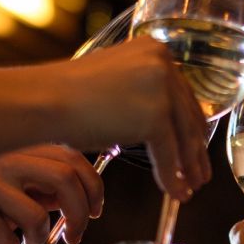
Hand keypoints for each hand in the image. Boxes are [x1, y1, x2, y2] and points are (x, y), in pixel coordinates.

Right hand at [0, 144, 103, 243]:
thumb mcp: (11, 194)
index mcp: (17, 151)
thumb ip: (43, 190)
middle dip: (80, 212)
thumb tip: (84, 195)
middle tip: (77, 236)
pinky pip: (7, 237)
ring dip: (41, 238)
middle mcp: (2, 158)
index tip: (96, 210)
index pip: (71, 156)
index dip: (93, 184)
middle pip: (64, 176)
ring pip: (37, 213)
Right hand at [57, 36, 210, 199]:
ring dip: (190, 167)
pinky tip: (176, 194)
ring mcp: (161, 87)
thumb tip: (166, 115)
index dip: (191, 126)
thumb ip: (143, 89)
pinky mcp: (155, 115)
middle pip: (188, 115)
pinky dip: (173, 177)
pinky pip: (169, 154)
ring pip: (184, 136)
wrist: (43, 101)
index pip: (183, 95)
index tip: (196, 148)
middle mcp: (164, 62)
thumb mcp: (116, 80)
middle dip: (195, 150)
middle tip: (200, 174)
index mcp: (156, 49)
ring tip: (192, 188)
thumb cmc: (69, 96)